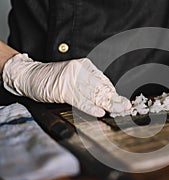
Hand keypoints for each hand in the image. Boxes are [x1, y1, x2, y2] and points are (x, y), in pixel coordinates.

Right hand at [2, 54, 130, 116]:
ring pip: (94, 95)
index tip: (123, 102)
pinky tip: (100, 112)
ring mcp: (71, 80)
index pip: (105, 81)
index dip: (115, 93)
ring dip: (108, 104)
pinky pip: (80, 101)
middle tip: (127, 107)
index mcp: (85, 66)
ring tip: (120, 110)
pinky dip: (90, 108)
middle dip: (116, 99)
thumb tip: (107, 97)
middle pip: (102, 88)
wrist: (29, 75)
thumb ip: (89, 84)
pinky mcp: (62, 89)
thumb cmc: (52, 78)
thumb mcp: (74, 77)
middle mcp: (80, 71)